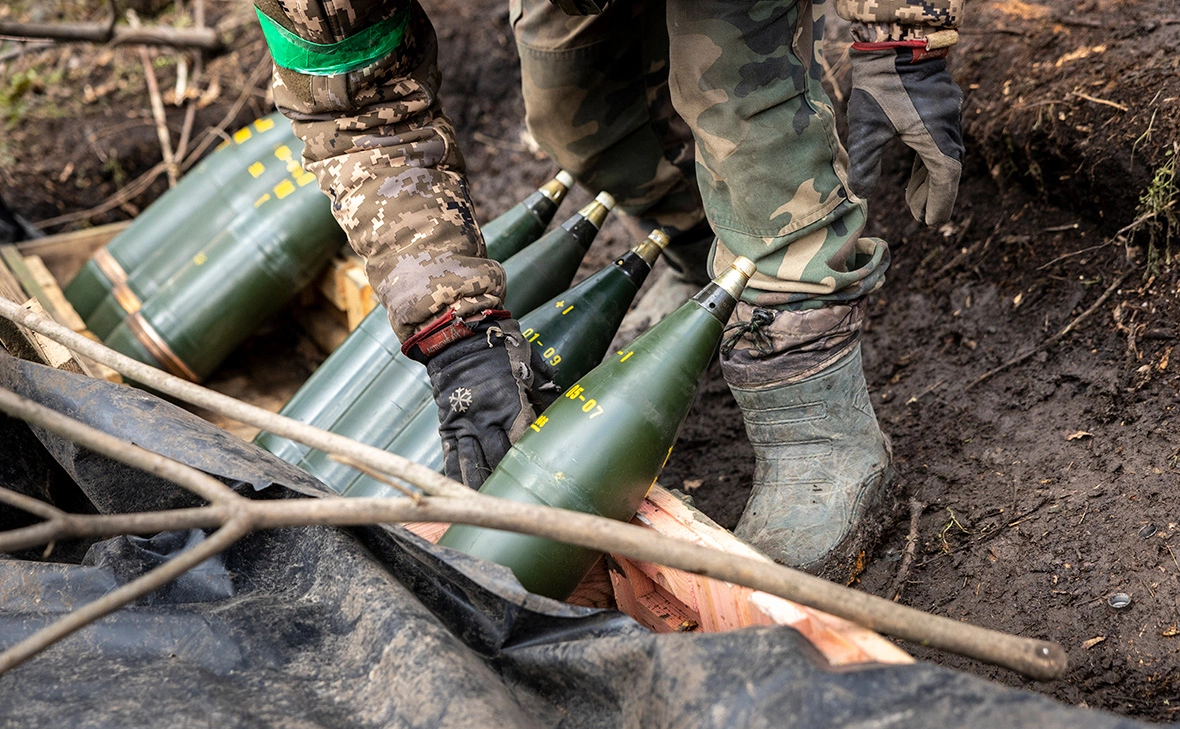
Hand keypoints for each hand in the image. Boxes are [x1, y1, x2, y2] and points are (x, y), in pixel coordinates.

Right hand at [426, 317, 558, 487]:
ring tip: (490, 508)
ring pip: (473, 463)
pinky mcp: (448, 425)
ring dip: (481, 486)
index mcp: (511, 404)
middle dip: (509, 481)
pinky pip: (451, 456)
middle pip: (500, 459)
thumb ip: (544, 389)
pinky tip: (461, 495)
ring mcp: (465, 424)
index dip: (534, 464)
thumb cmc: (499, 347)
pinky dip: (456, 477)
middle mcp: (486, 419)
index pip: (525, 442)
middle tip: (522, 503)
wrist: (457, 335)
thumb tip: (561, 408)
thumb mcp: (529, 363)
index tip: (546, 481)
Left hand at [847, 47, 963, 225]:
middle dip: (932, 194)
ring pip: (943, 154)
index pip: (945, 178)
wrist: (896, 41)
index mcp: (937, 136)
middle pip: (946, 169)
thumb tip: (862, 194)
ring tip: (912, 199)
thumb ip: (865, 163)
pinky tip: (916, 167)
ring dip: (928, 177)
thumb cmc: (880, 85)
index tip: (930, 222)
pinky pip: (939, 139)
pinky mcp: (941, 105)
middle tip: (917, 215)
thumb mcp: (867, 127)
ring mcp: (948, 114)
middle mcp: (950, 126)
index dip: (939, 202)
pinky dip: (928, 158)